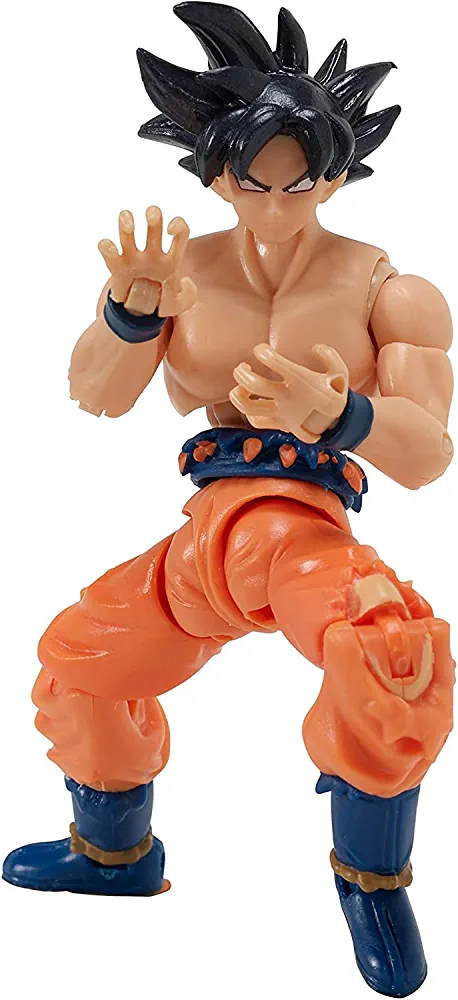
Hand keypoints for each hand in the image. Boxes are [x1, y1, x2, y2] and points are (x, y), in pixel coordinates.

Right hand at [98, 207, 196, 316]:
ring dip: (126, 222)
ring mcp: (133, 257)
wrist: (139, 314)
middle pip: (154, 224)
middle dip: (154, 216)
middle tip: (152, 216)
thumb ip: (188, 296)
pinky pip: (109, 250)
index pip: (180, 232)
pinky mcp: (117, 266)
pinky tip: (110, 247)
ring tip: (129, 226)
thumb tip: (182, 281)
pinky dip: (106, 246)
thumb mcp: (179, 306)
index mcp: (170, 259)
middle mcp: (151, 252)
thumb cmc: (160, 303)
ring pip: (128, 231)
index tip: (171, 231)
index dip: (178, 225)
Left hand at [230, 343, 348, 443]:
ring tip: (240, 386)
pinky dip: (248, 412)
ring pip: (248, 407)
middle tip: (242, 367)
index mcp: (301, 381)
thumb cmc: (336, 394)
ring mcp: (281, 413)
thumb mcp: (341, 372)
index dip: (262, 352)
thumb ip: (330, 356)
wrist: (339, 424)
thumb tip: (315, 347)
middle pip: (254, 384)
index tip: (261, 350)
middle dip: (241, 372)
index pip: (273, 362)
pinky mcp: (279, 425)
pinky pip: (256, 421)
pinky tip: (251, 401)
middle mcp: (288, 397)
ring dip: (238, 395)